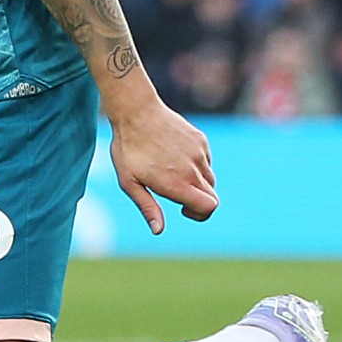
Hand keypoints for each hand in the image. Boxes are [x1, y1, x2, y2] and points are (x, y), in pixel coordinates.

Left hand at [106, 96, 217, 234]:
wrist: (136, 111)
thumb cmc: (128, 149)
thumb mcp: (129, 182)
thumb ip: (147, 207)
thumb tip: (158, 230)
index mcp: (178, 183)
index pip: (209, 207)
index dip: (200, 215)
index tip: (183, 209)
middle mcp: (193, 169)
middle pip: (213, 196)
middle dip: (200, 203)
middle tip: (177, 195)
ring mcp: (199, 153)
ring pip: (210, 178)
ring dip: (197, 184)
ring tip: (173, 175)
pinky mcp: (200, 139)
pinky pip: (206, 160)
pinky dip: (197, 165)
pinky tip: (175, 158)